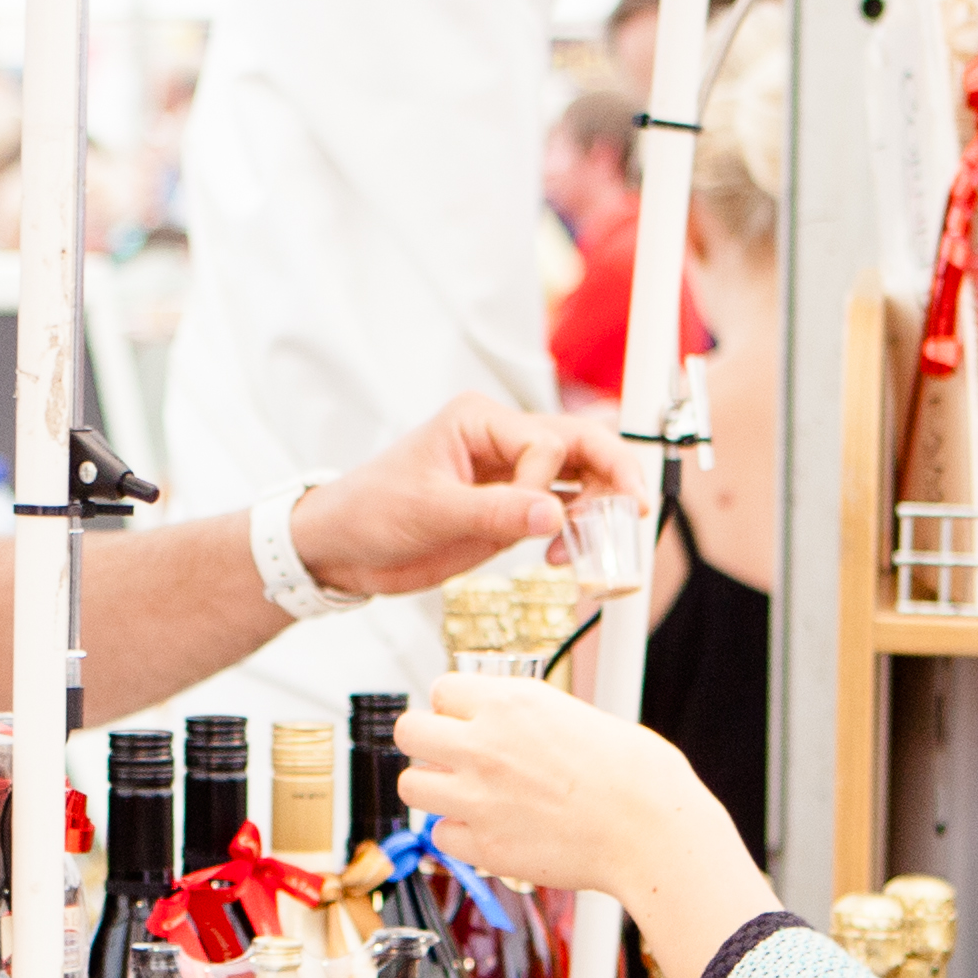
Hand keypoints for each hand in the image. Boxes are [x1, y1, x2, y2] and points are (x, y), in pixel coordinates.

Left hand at [292, 395, 640, 598]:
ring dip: (598, 507)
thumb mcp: (428, 511)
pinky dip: (578, 531)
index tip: (533, 522)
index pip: (544, 441)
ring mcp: (509, 476)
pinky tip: (571, 557)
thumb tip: (553, 515)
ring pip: (579, 477)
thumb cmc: (369, 511)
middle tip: (635, 509)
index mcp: (478, 420)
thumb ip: (492, 512)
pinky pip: (561, 511)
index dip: (546, 484)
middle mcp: (501, 441)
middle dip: (613, 474)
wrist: (342, 549)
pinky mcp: (509, 510)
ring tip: (597, 546)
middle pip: (579, 445)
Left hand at [392, 673, 709, 899]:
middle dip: (426, 742)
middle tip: (451, 755)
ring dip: (434, 789)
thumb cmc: (632, 772)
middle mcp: (484, 746)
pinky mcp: (484, 845)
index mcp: (509, 704)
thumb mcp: (574, 713)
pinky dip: (460, 835)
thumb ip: (521, 716)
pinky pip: (440, 836)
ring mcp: (478, 798)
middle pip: (407, 731)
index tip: (467, 720)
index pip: (441, 689)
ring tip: (466, 794)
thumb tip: (495, 718)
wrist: (650, 828)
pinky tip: (490, 829)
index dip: (454, 707)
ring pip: (411, 786)